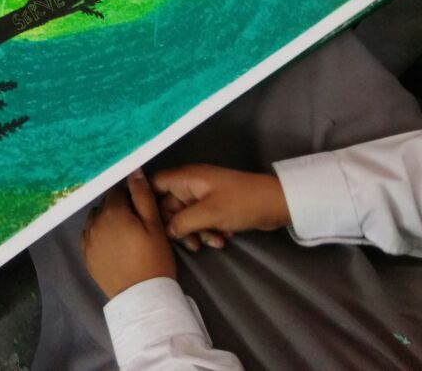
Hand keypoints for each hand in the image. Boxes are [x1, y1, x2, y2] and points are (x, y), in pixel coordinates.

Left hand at [82, 170, 175, 298]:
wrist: (143, 297)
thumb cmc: (153, 258)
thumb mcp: (154, 225)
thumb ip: (142, 196)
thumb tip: (134, 170)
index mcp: (112, 212)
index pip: (117, 191)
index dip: (130, 195)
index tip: (140, 208)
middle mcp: (94, 223)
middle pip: (105, 204)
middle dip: (118, 207)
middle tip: (136, 222)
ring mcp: (87, 240)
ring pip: (95, 218)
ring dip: (107, 219)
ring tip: (124, 233)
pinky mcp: (86, 256)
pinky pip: (89, 235)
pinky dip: (98, 234)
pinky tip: (112, 243)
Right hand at [152, 164, 290, 251]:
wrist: (275, 205)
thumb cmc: (241, 203)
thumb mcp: (209, 214)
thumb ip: (181, 222)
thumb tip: (166, 231)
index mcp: (186, 178)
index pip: (154, 184)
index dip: (147, 201)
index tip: (146, 222)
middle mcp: (191, 184)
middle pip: (169, 206)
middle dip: (179, 227)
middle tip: (191, 244)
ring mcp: (203, 196)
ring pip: (186, 217)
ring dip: (196, 232)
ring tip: (212, 243)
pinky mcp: (215, 206)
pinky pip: (201, 220)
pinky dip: (208, 230)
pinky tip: (222, 239)